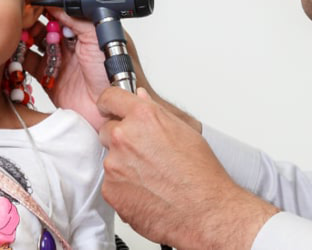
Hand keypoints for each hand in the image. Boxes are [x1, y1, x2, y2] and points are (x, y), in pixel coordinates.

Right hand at [23, 0, 107, 129]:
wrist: (110, 108)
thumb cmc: (114, 72)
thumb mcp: (95, 35)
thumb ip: (73, 15)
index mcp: (87, 24)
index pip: (66, 1)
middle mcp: (73, 38)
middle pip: (47, 17)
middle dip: (33, 11)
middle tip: (23, 7)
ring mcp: (59, 56)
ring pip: (35, 37)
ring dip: (25, 31)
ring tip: (18, 27)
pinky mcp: (48, 75)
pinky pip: (28, 61)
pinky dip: (18, 54)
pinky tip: (13, 46)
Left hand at [98, 88, 278, 248]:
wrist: (203, 211)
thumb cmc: (200, 174)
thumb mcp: (184, 131)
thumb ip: (156, 113)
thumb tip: (142, 99)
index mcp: (143, 117)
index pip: (110, 98)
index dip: (109, 103)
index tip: (108, 107)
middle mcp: (124, 137)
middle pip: (108, 130)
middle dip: (121, 139)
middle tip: (145, 154)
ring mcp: (114, 165)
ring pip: (111, 159)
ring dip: (124, 165)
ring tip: (152, 177)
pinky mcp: (110, 190)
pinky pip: (111, 183)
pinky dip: (124, 187)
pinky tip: (147, 191)